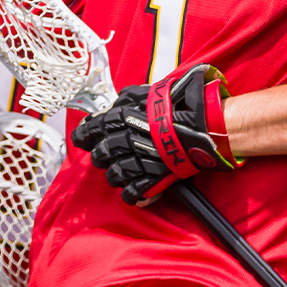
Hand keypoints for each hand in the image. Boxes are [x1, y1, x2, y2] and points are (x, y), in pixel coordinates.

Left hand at [72, 64, 237, 205]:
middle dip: (101, 156)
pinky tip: (132, 190)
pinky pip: (132, 192)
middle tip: (107, 155)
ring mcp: (139, 161)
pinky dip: (130, 194)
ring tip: (122, 172)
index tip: (81, 138)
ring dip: (115, 175)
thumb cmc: (179, 105)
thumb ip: (124, 100)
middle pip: (99, 154)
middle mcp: (125, 141)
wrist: (205, 124)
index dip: (83, 135)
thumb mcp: (145, 92)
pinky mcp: (153, 178)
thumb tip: (111, 107)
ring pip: (113, 175)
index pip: (90, 129)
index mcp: (121, 118)